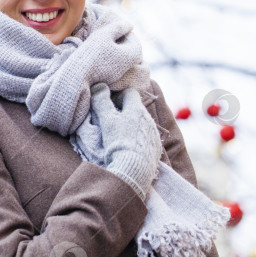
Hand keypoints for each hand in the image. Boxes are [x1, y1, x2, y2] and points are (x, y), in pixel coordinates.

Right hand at [90, 82, 161, 200]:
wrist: (133, 171)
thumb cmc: (118, 142)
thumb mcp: (106, 120)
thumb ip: (101, 101)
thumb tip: (99, 85)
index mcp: (137, 109)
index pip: (130, 93)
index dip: (119, 96)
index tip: (109, 105)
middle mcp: (148, 120)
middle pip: (136, 108)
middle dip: (125, 111)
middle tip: (112, 120)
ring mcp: (153, 135)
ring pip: (142, 123)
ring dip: (132, 125)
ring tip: (120, 136)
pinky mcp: (156, 150)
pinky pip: (146, 138)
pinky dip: (138, 139)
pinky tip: (129, 148)